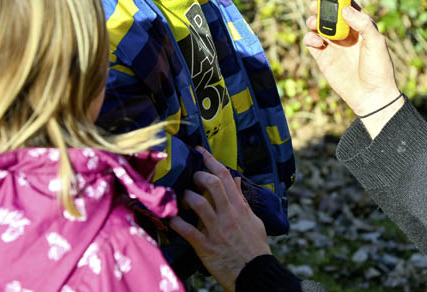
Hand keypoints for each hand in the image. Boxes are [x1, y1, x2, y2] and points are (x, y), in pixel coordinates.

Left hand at [169, 147, 271, 291]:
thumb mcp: (254, 220)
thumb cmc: (255, 248)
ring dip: (186, 197)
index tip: (200, 151)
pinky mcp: (206, 246)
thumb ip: (243, 199)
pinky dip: (176, 223)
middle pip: (212, 184)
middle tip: (191, 177)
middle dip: (198, 175)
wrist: (256, 274)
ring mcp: (217, 230)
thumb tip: (237, 180)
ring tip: (181, 198)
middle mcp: (228, 215)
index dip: (211, 160)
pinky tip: (170, 219)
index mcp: (239, 207)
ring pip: (198, 203)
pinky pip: (187, 231)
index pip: (225, 176)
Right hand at [304, 0, 400, 118]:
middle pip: (328, 13)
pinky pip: (311, 41)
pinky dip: (310, 37)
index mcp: (359, 26)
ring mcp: (332, 44)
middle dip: (321, 5)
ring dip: (313, 20)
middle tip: (316, 3)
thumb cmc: (379, 69)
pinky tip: (318, 42)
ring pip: (317, 25)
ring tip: (315, 22)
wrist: (371, 97)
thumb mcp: (377, 43)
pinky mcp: (322, 57)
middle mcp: (344, 32)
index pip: (347, 5)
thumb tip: (345, 9)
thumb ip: (363, 24)